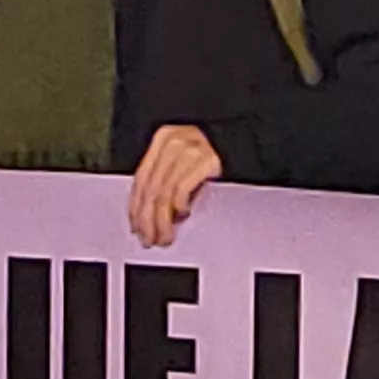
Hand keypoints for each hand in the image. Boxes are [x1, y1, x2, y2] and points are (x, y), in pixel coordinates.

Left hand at [128, 125, 224, 248]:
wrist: (242, 143)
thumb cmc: (211, 156)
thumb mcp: (182, 160)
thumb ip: (164, 178)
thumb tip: (147, 212)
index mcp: (163, 140)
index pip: (141, 179)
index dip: (136, 207)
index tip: (137, 227)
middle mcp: (173, 143)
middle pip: (152, 188)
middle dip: (148, 220)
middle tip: (149, 239)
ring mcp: (189, 150)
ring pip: (164, 193)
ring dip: (162, 221)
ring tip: (165, 236)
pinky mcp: (206, 160)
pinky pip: (182, 189)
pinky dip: (179, 205)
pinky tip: (183, 214)